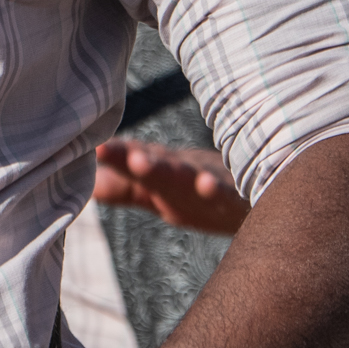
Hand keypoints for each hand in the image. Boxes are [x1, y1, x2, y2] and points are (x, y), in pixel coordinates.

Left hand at [92, 140, 246, 235]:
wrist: (260, 194)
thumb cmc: (203, 191)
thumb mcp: (162, 192)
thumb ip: (126, 189)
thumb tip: (88, 184)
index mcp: (164, 174)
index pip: (136, 162)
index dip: (115, 156)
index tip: (93, 147)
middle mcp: (185, 175)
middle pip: (157, 166)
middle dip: (134, 159)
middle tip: (107, 151)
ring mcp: (212, 185)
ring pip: (187, 175)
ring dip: (166, 168)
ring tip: (141, 162)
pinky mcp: (238, 200)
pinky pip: (228, 194)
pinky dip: (219, 189)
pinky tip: (208, 186)